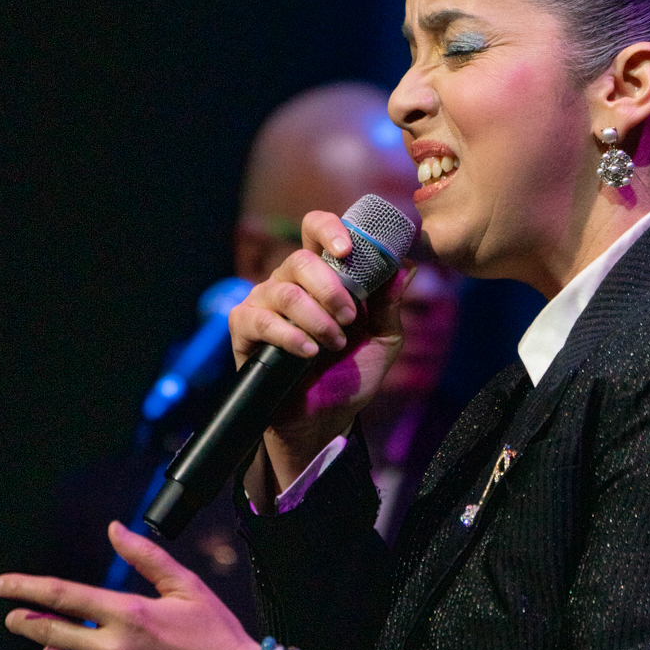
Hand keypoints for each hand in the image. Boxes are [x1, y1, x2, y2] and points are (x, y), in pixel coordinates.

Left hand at [0, 522, 259, 649]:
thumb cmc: (216, 634)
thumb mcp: (187, 587)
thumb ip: (145, 556)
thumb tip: (114, 529)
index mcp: (128, 614)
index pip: (60, 596)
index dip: (24, 588)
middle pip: (45, 633)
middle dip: (24, 621)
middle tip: (14, 617)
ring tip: (57, 645)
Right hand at [228, 209, 415, 490]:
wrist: (325, 419)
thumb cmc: (350, 375)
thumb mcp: (383, 340)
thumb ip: (390, 304)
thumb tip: (405, 266)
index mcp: (322, 275)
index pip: (316, 230)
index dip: (330, 230)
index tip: (349, 249)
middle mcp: (289, 282)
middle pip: (301, 259)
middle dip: (331, 289)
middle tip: (350, 319)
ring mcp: (263, 302)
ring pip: (285, 291)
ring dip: (317, 319)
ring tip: (333, 345)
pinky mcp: (244, 329)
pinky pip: (262, 320)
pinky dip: (290, 336)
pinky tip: (308, 353)